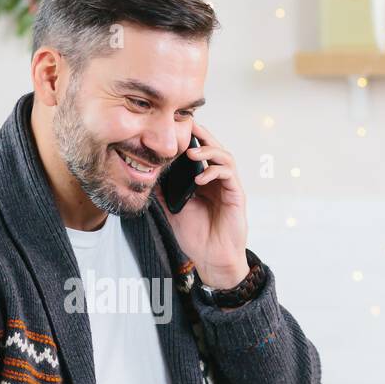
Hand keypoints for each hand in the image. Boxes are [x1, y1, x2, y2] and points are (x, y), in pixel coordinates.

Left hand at [155, 122, 248, 288]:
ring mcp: (227, 186)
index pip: (198, 153)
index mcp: (203, 181)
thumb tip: (148, 176)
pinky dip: (214, 171)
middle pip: (213, 148)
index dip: (190, 139)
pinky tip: (200, 179)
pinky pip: (229, 175)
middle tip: (188, 125)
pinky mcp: (236, 195)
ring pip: (224, 156)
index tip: (175, 129)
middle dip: (202, 135)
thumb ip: (164, 193)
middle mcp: (216, 180)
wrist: (212, 258)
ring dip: (209, 151)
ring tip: (192, 153)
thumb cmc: (196, 236)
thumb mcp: (173, 211)